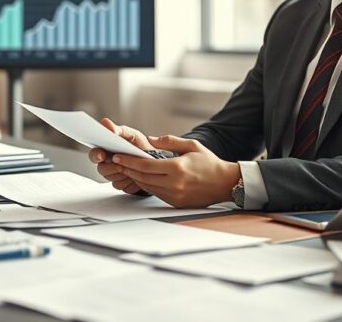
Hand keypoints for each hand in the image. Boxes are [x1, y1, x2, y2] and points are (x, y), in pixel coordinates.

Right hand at [89, 118, 153, 194]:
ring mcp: (113, 174)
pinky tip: (134, 176)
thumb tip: (106, 123)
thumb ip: (119, 129)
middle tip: (119, 165)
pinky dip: (127, 181)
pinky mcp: (120, 184)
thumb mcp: (132, 135)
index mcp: (107, 149)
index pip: (95, 152)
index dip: (96, 154)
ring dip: (120, 173)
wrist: (154, 162)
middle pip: (100, 168)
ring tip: (131, 168)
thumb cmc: (141, 146)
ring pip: (109, 177)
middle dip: (109, 167)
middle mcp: (107, 162)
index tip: (101, 155)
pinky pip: (119, 185)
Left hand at [111, 135, 239, 208]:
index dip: (129, 161)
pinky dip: (146, 185)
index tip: (118, 156)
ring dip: (135, 178)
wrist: (225, 183)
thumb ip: (169, 141)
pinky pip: (156, 193)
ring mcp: (175, 195)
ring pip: (147, 186)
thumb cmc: (209, 163)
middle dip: (127, 169)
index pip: (145, 165)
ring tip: (126, 169)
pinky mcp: (176, 203)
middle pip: (142, 177)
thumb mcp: (191, 145)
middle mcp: (174, 184)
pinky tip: (141, 177)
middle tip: (116, 162)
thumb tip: (150, 140)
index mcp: (177, 168)